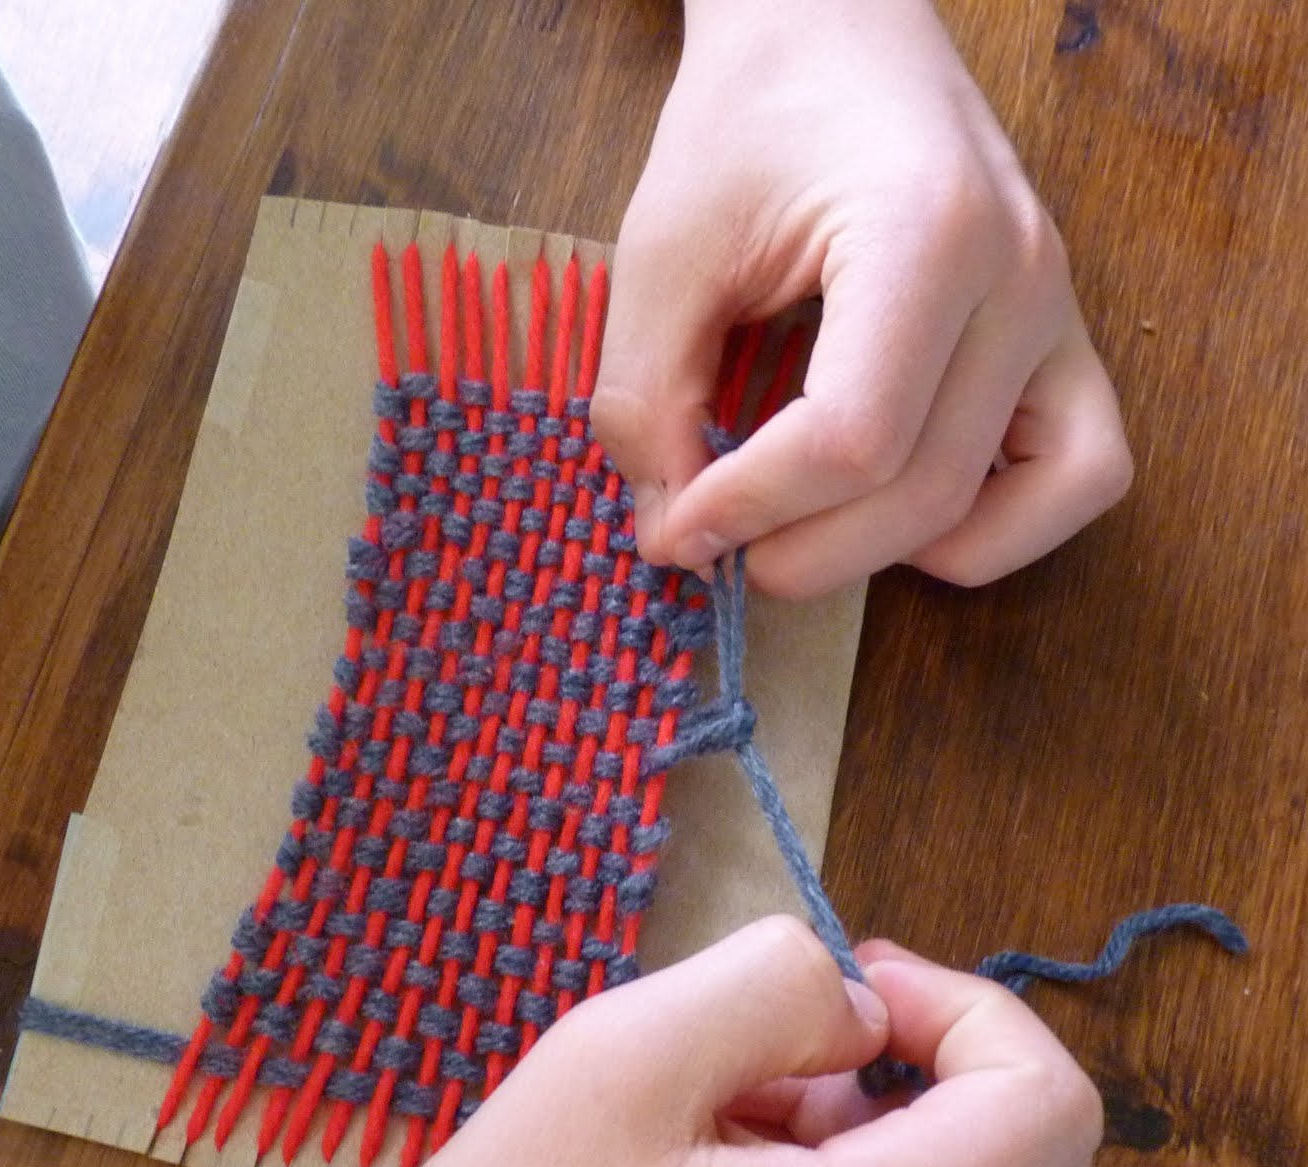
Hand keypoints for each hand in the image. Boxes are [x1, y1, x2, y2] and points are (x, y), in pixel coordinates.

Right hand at [295, 918, 1104, 1166]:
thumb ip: (771, 981)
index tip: (844, 983)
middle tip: (783, 1031)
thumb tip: (855, 1010)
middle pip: (1027, 1154)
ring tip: (715, 1110)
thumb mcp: (621, 1055)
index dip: (964, 1005)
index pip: (1048, 1102)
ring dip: (870, 1117)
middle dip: (924, 1054)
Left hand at [593, 0, 1132, 596]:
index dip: (745, 510)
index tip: (670, 527)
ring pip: (1008, 505)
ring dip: (886, 555)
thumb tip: (671, 531)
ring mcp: (1059, 311)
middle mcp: (1020, 276)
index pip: (849, 438)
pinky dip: (993, 530)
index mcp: (925, 230)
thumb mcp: (663, 249)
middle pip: (923, 492)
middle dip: (798, 551)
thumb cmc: (750, 121)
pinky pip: (1077, 476)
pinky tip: (896, 514)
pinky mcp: (1065, 341)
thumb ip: (648, 395)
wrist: (836, 28)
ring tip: (799, 530)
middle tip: (710, 542)